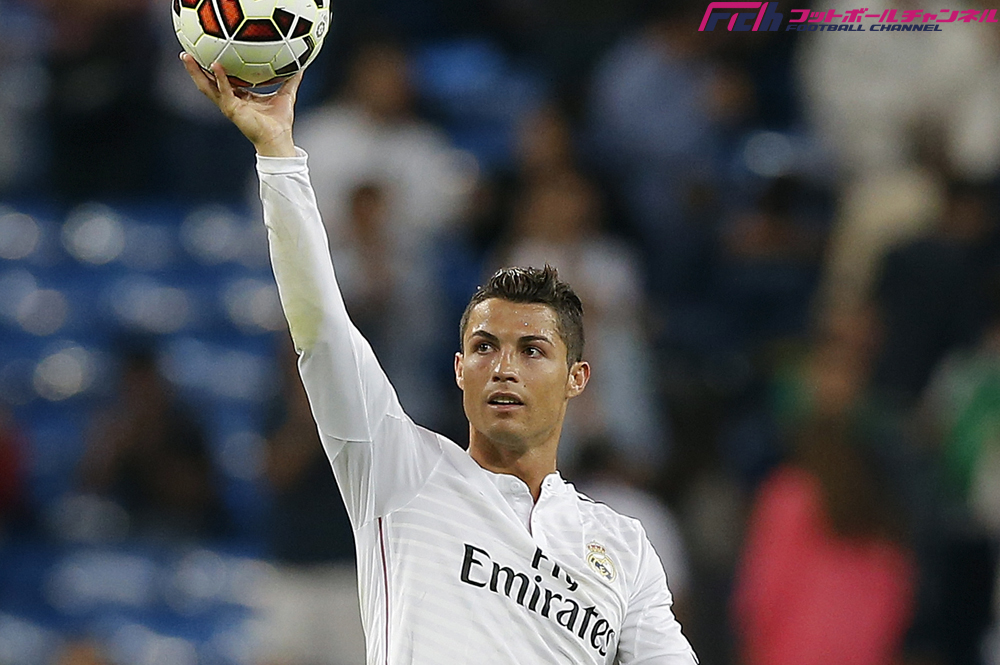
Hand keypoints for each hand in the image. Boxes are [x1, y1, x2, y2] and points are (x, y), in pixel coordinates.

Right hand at [180, 53, 300, 156]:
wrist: (278, 139)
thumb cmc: (281, 121)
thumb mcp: (286, 94)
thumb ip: (291, 80)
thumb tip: (300, 67)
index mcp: (240, 98)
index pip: (223, 80)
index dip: (215, 69)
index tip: (208, 53)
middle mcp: (231, 101)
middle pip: (208, 82)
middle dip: (196, 69)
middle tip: (186, 53)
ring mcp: (229, 106)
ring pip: (207, 87)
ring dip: (196, 72)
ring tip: (186, 57)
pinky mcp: (231, 109)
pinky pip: (223, 91)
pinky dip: (219, 78)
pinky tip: (216, 65)